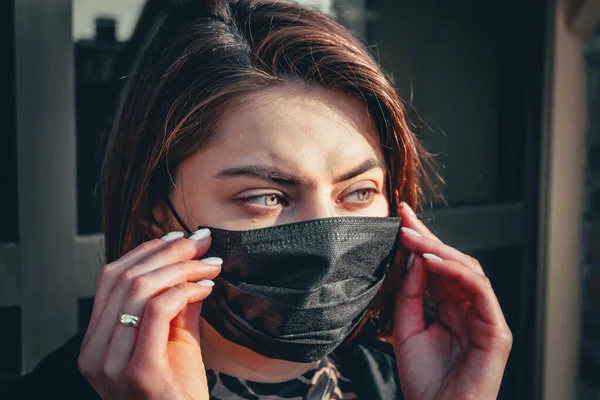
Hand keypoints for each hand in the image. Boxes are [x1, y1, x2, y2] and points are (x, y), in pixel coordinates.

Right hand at [78, 230, 220, 398]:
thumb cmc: (178, 390)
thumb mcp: (176, 338)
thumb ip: (179, 302)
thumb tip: (193, 261)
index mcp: (97, 341)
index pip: (111, 278)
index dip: (145, 250)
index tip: (179, 237)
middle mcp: (96, 352)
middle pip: (124, 278)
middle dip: (168, 252)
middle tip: (201, 242)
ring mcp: (112, 364)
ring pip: (140, 290)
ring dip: (180, 268)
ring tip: (209, 264)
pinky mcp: (138, 372)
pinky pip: (158, 312)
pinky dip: (185, 290)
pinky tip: (207, 287)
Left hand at [393, 203, 511, 399]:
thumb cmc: (424, 379)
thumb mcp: (406, 327)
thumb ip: (411, 293)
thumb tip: (415, 258)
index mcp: (450, 306)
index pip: (437, 266)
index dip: (421, 241)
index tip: (401, 218)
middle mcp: (469, 307)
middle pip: (453, 261)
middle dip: (428, 237)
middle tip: (406, 219)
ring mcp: (485, 316)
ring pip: (468, 269)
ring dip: (439, 250)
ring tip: (413, 238)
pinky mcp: (496, 329)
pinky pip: (479, 290)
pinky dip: (456, 272)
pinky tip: (432, 261)